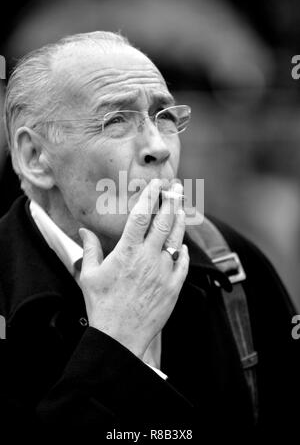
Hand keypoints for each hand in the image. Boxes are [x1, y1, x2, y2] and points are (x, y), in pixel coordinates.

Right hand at [78, 179, 188, 358]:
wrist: (121, 336)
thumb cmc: (102, 306)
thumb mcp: (90, 276)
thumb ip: (90, 249)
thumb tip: (84, 231)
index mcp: (127, 251)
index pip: (142, 215)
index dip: (151, 196)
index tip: (156, 183)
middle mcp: (148, 258)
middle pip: (164, 221)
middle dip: (172, 200)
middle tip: (177, 187)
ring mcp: (164, 272)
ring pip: (177, 239)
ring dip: (180, 220)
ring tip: (182, 207)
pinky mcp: (174, 287)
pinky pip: (183, 263)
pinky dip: (183, 251)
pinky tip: (182, 244)